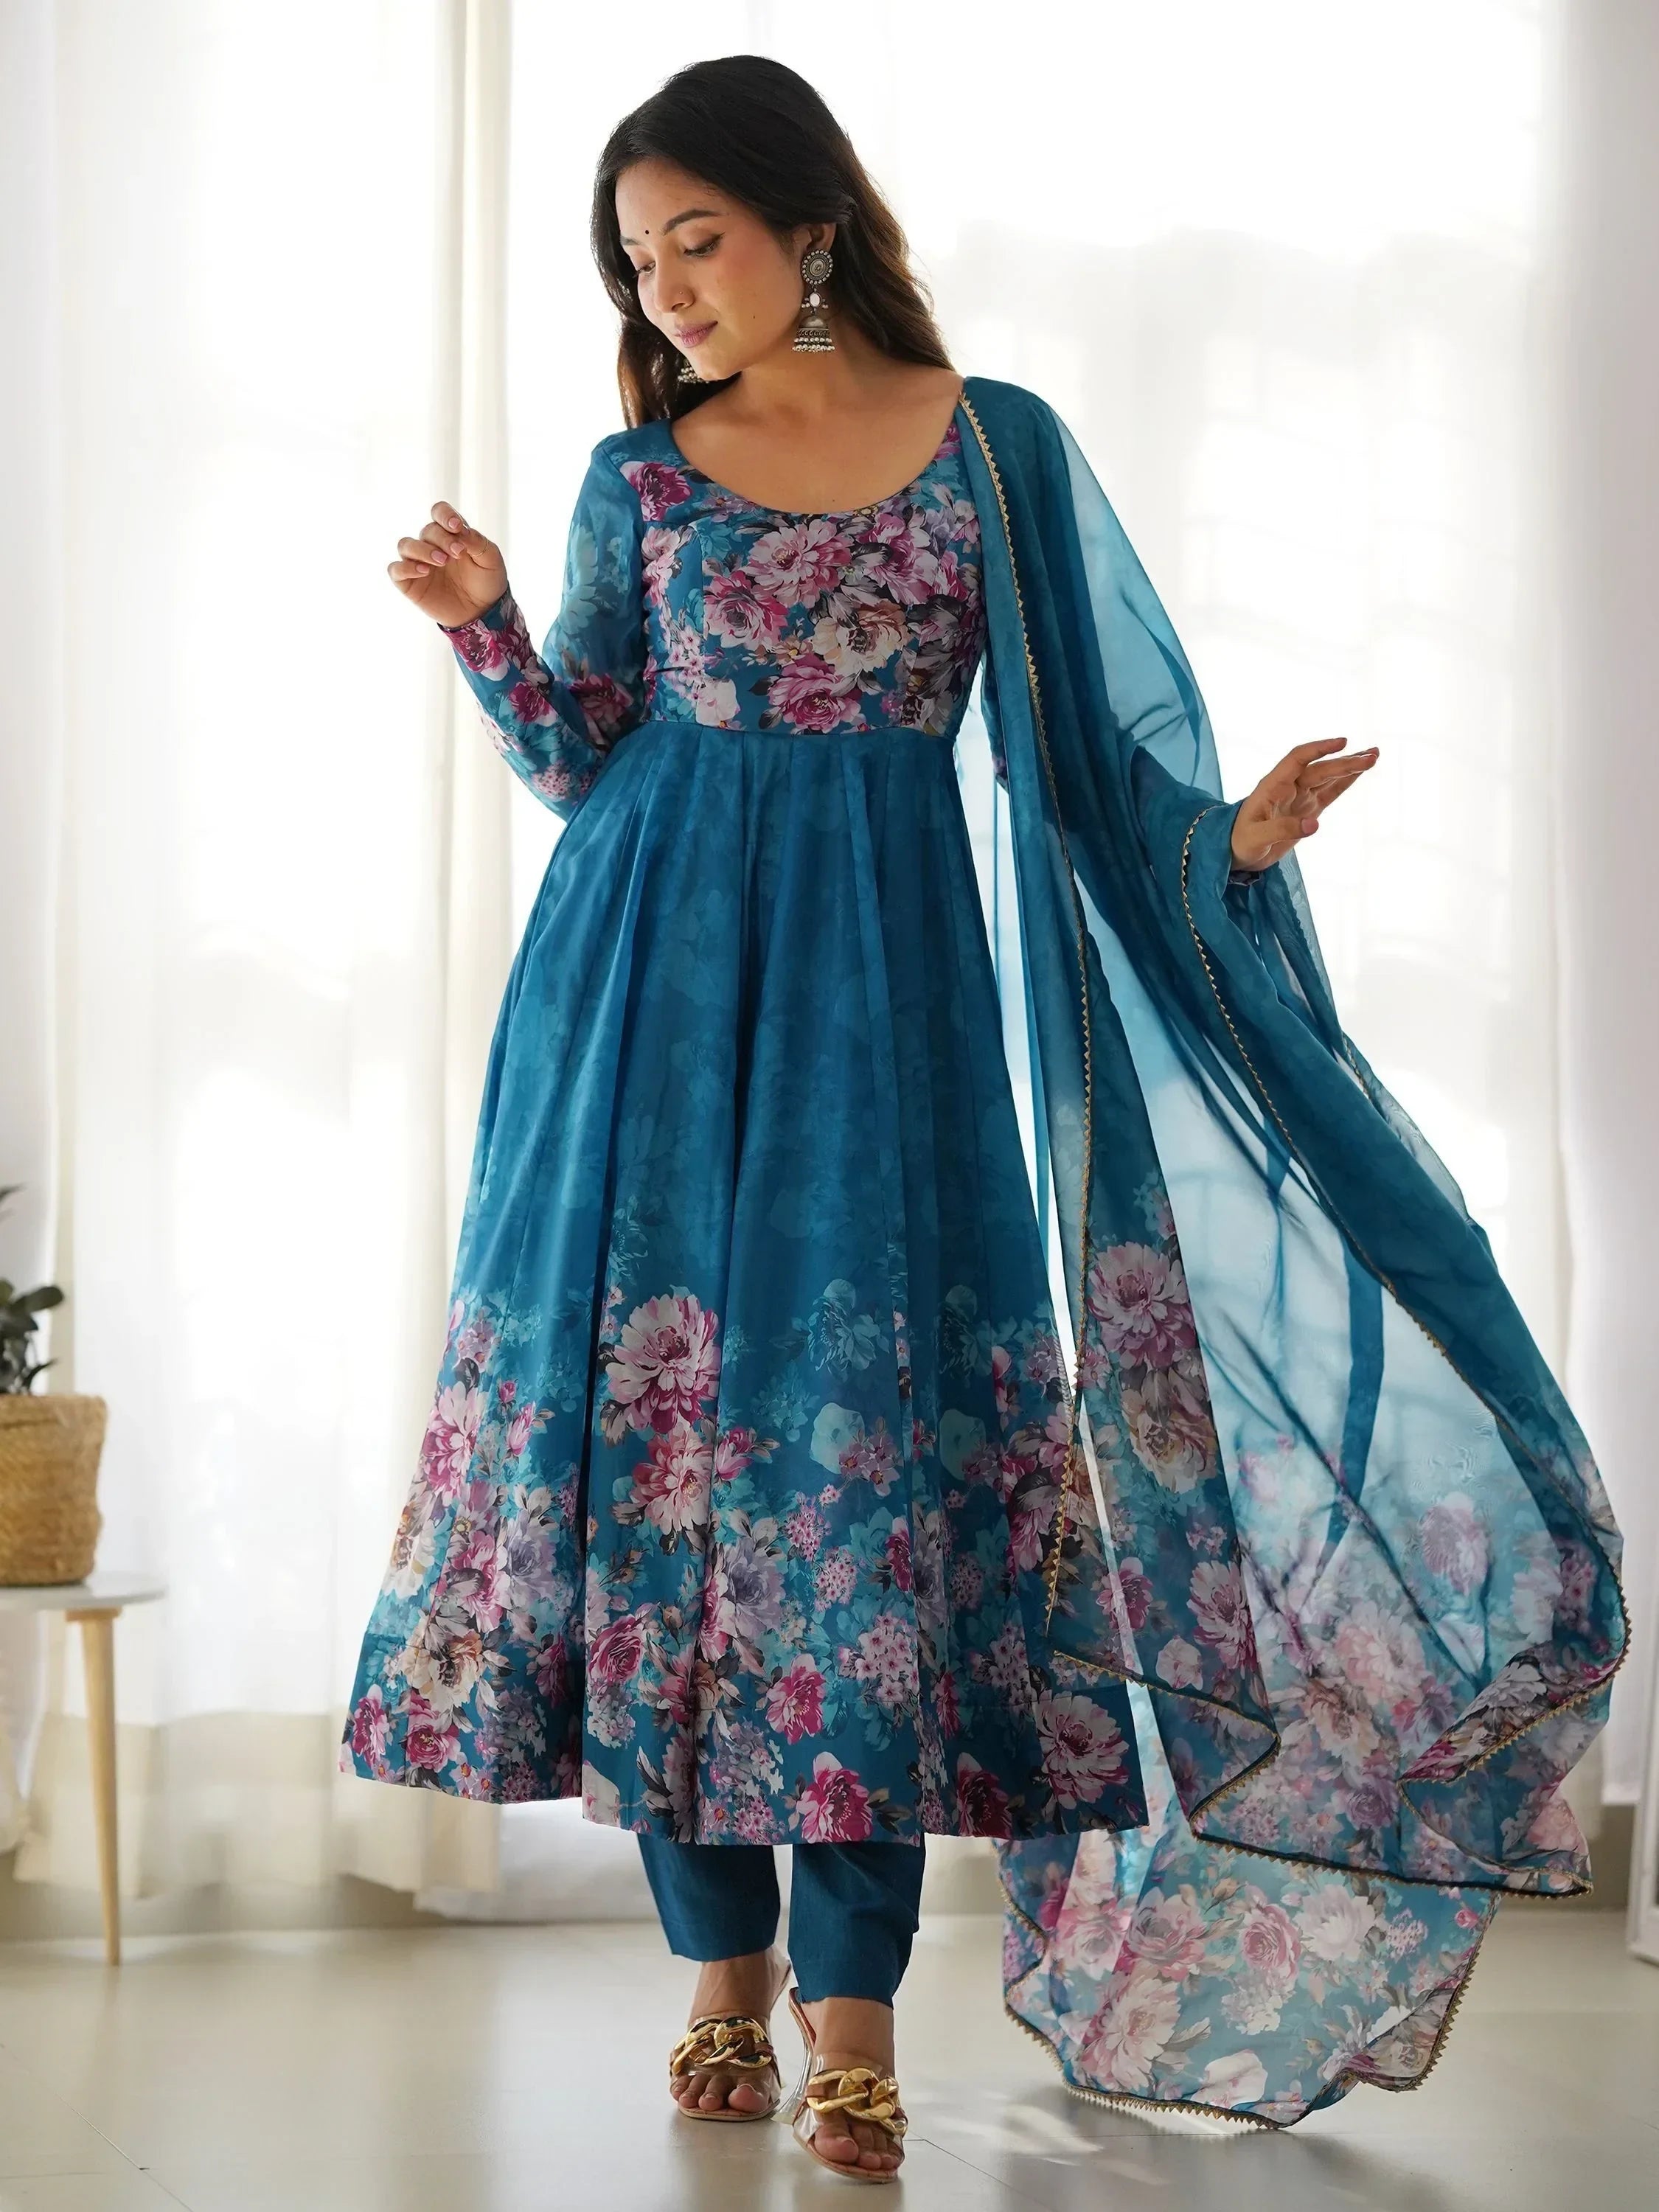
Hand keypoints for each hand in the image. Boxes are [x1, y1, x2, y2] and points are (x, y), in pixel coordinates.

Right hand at [387, 501, 507, 627]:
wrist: (483, 613)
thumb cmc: (487, 582)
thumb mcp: (491, 559)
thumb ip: (476, 541)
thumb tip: (459, 529)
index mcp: (451, 534)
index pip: (439, 512)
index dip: (444, 515)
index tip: (456, 526)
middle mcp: (431, 545)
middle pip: (427, 531)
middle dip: (442, 539)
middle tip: (457, 553)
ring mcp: (418, 563)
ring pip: (405, 545)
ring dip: (422, 550)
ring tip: (441, 561)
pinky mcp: (409, 583)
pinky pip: (395, 570)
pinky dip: (405, 568)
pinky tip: (424, 571)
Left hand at [1229, 737, 1378, 871]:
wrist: (1235, 851)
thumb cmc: (1240, 841)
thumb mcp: (1255, 838)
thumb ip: (1282, 829)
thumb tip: (1315, 824)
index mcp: (1273, 785)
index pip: (1297, 759)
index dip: (1319, 749)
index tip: (1342, 742)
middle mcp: (1288, 786)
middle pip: (1319, 769)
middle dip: (1345, 762)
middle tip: (1371, 758)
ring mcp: (1300, 797)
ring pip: (1328, 777)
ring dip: (1350, 767)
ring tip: (1374, 756)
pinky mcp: (1308, 810)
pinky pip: (1329, 793)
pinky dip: (1345, 783)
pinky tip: (1360, 773)